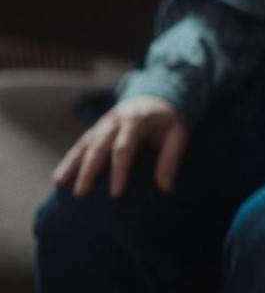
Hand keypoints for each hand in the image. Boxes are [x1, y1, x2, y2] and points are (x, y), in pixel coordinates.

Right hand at [52, 95, 187, 197]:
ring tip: (60, 185)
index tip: (116, 193)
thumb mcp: (178, 135)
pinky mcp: (96, 130)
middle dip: (88, 172)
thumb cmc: (168, 121)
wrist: (154, 97)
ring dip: (71, 165)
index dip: (119, 171)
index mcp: (135, 120)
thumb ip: (171, 159)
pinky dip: (68, 161)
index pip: (124, 148)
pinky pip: (80, 145)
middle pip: (98, 147)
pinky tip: (59, 177)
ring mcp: (102, 124)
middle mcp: (113, 121)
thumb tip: (166, 188)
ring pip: (83, 145)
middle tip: (81, 194)